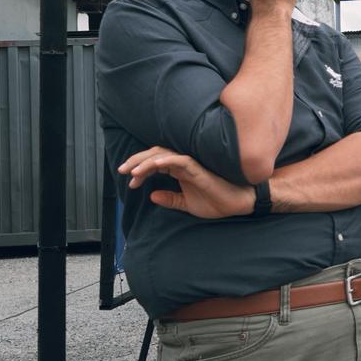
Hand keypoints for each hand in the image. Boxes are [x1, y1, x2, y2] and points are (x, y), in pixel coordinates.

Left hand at [118, 145, 252, 217]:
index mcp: (180, 171)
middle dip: (136, 162)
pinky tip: (154, 166)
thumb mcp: (187, 204)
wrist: (239, 203)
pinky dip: (166, 161)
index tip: (129, 183)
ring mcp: (191, 165)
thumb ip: (171, 199)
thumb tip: (151, 196)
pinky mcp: (199, 169)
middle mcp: (184, 164)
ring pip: (164, 156)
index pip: (155, 164)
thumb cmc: (218, 201)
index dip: (140, 171)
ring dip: (146, 162)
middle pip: (155, 155)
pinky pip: (180, 161)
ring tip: (132, 172)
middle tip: (121, 171)